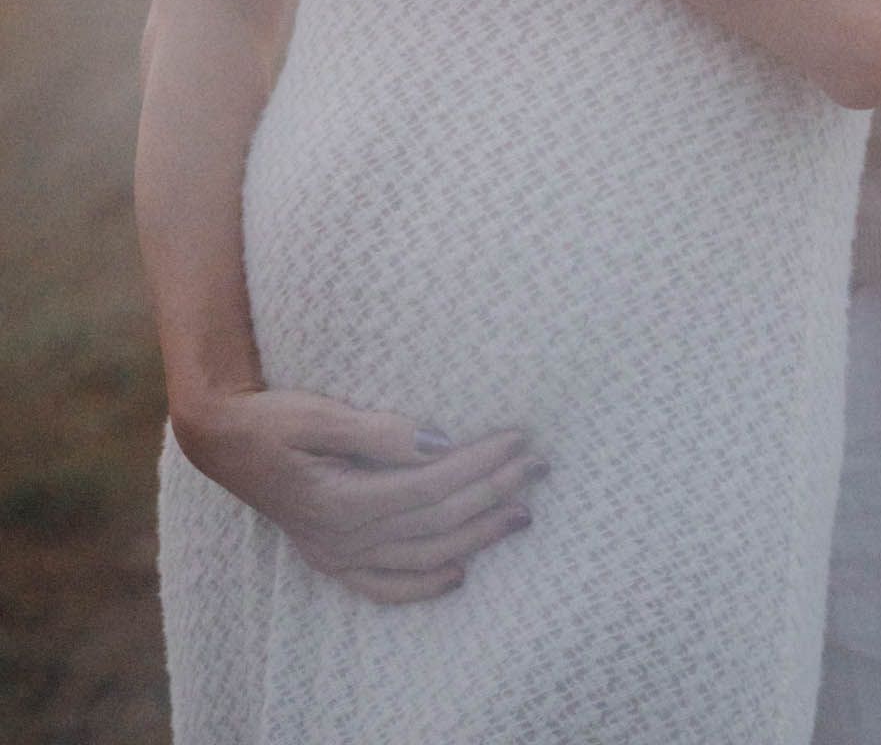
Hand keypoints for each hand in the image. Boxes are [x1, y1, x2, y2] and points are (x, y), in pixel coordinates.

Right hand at [172, 384, 544, 604]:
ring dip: (478, 536)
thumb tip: (438, 440)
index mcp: (340, 502)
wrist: (222, 443)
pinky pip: (385, 587)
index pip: (431, 486)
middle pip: (437, 523)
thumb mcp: (317, 413)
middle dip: (493, 493)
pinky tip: (460, 574)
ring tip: (521, 512)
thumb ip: (377, 432)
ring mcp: (336, 557)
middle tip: (538, 467)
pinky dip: (426, 585)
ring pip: (423, 557)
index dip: (479, 463)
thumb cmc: (270, 418)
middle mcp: (341, 540)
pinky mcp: (332, 559)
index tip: (518, 437)